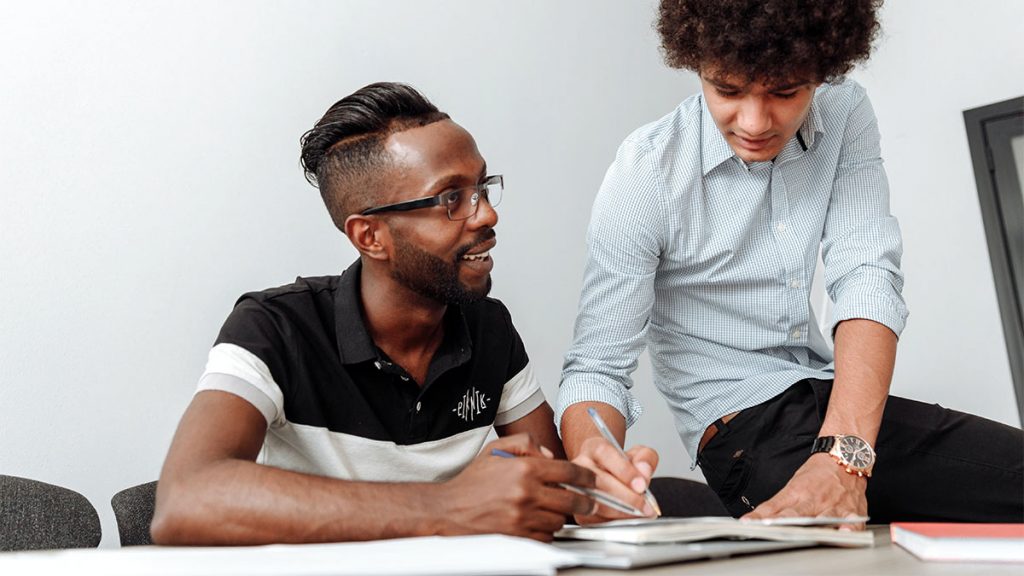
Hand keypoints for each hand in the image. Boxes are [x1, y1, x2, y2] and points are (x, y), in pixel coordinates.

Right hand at [435, 433, 596, 540]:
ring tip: (552, 510)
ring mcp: (523, 517)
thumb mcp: (496, 449)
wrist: (448, 509)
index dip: (586, 476)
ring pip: (559, 521)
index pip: (569, 471)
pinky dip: (546, 531)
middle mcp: (526, 493)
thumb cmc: (472, 482)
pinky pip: (545, 537)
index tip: (592, 480)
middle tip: (588, 502)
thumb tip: (551, 456)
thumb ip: (526, 444)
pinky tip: (537, 522)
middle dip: (585, 502)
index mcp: (524, 469)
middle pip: (572, 500)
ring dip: (560, 516)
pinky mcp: (518, 536)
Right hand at [570, 436, 658, 523]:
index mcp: (594, 448)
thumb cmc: (622, 467)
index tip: (641, 485)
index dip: (625, 471)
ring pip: (595, 502)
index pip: (605, 454)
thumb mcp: (639, 455)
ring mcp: (575, 489)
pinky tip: (627, 519)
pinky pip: (594, 519)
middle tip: (645, 506)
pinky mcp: (578, 510)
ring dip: (621, 512)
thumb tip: (643, 472)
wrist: (607, 477)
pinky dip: (614, 522)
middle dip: (626, 497)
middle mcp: (580, 466)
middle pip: (599, 481)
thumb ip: (646, 458)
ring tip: (640, 513)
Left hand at [743, 454, 867, 529]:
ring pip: (823, 518)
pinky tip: (847, 532)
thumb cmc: (816, 474)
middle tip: (771, 528)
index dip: (762, 516)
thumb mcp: (791, 487)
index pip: (774, 507)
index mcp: (796, 493)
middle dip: (783, 522)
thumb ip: (775, 506)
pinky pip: (854, 522)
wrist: (843, 457)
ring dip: (815, 526)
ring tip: (810, 534)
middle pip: (796, 513)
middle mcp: (813, 501)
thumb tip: (752, 520)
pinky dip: (851, 528)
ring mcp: (833, 506)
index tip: (750, 523)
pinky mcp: (852, 511)